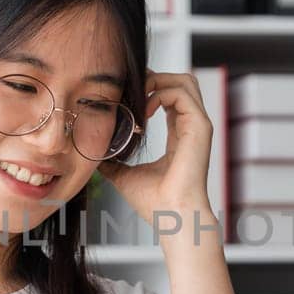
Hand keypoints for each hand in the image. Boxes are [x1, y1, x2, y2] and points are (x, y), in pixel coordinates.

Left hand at [96, 69, 214, 225]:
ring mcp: (198, 125)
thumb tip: (94, 158)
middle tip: (134, 89)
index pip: (170, 97)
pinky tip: (146, 108)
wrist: (172, 217)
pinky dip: (161, 92)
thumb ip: (113, 163)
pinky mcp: (200, 127)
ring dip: (158, 80)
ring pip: (185, 80)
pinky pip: (182, 92)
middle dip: (156, 77)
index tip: (128, 95)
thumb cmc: (155, 203)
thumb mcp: (126, 176)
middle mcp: (191, 127)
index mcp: (179, 135)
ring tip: (139, 95)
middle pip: (182, 82)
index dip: (150, 88)